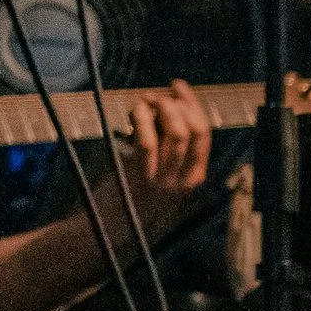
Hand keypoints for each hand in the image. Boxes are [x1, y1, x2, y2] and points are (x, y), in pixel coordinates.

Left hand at [123, 79, 213, 201]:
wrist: (107, 225)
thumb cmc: (128, 191)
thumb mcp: (157, 170)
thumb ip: (163, 144)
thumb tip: (161, 104)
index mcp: (194, 176)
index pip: (204, 134)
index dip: (192, 104)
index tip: (177, 85)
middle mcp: (185, 179)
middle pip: (194, 130)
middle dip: (177, 104)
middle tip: (154, 95)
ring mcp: (165, 181)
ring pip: (176, 133)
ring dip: (160, 109)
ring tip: (142, 102)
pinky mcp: (142, 179)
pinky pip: (148, 142)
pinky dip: (142, 120)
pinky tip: (134, 111)